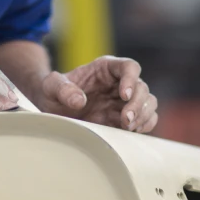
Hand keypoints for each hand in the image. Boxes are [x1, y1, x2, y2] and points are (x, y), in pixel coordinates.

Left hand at [35, 56, 157, 132]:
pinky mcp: (125, 118)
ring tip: (127, 127)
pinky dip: (144, 125)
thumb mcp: (50, 86)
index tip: (124, 95)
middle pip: (142, 87)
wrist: (52, 109)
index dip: (131, 79)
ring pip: (148, 103)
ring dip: (143, 115)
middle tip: (125, 120)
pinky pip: (146, 119)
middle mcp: (119, 82)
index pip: (129, 67)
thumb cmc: (52, 92)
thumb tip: (79, 101)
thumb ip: (62, 89)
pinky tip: (131, 132)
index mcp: (106, 68)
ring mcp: (124, 101)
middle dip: (137, 104)